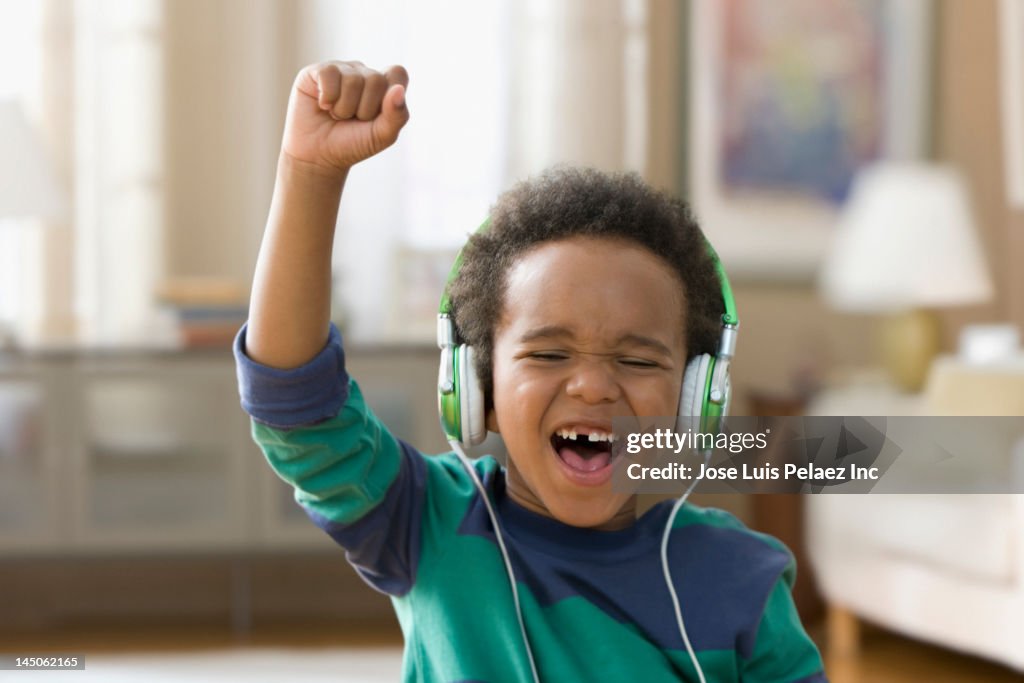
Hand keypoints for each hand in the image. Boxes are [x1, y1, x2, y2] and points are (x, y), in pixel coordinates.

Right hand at [281, 60, 408, 176]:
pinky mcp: (319, 70)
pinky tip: (323, 105)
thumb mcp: (381, 136)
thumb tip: (398, 89)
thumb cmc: (352, 144)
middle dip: (364, 110)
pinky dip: (327, 98)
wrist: (318, 155)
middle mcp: (364, 73)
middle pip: (376, 80)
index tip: (377, 115)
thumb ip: (397, 115)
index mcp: (384, 86)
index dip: (389, 96)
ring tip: (337, 115)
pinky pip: (329, 74)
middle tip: (352, 119)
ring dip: (344, 108)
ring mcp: (342, 69)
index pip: (397, 73)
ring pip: (353, 80)